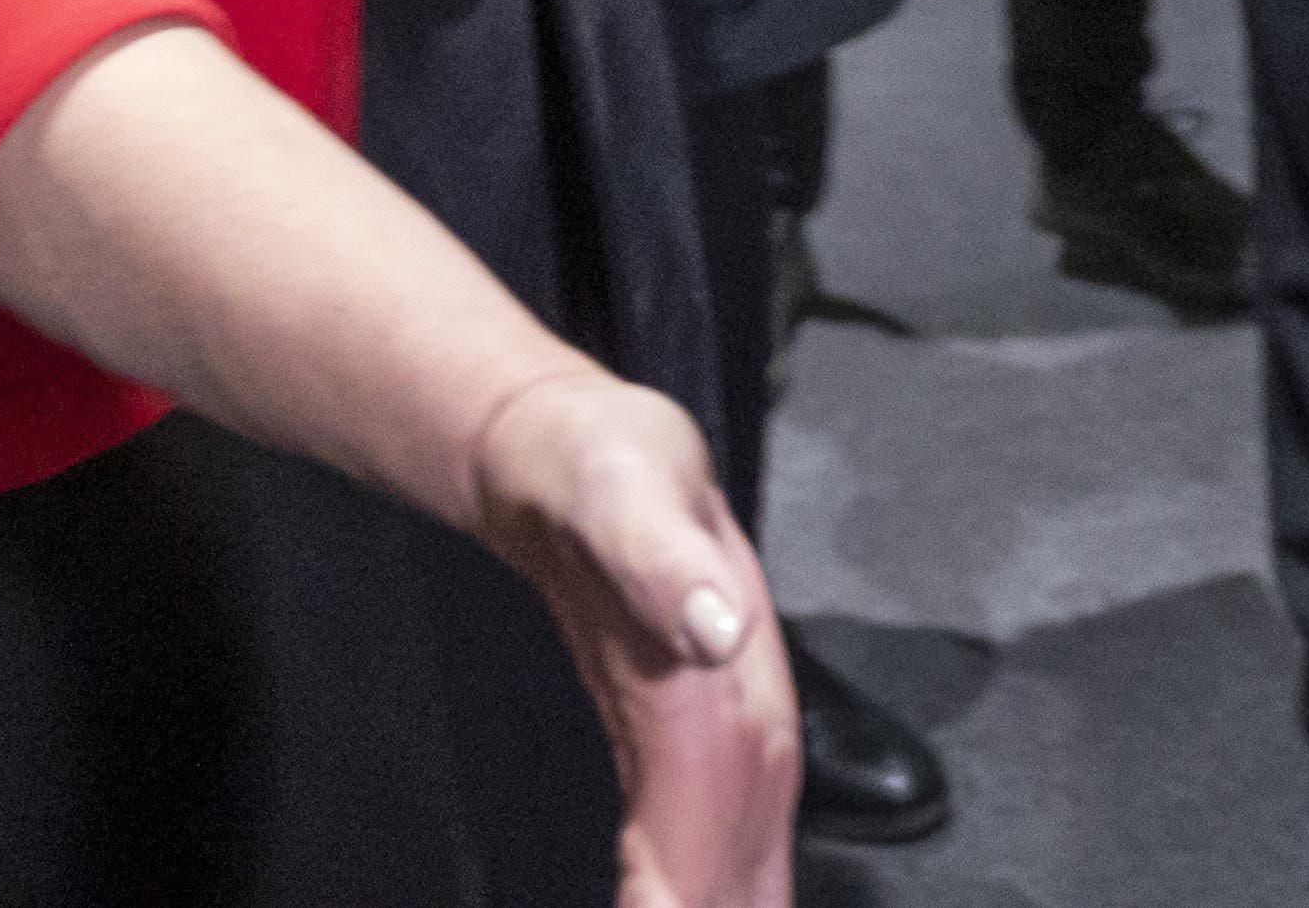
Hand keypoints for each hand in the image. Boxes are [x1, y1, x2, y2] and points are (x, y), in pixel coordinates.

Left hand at [466, 366, 798, 907]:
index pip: (728, 778)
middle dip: (729, 896)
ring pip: (729, 838)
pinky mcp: (666, 735)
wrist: (564, 447)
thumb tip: (718, 629)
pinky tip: (665, 903)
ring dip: (721, 891)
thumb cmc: (596, 456)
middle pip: (744, 830)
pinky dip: (685, 880)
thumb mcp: (622, 484)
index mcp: (726, 651)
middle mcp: (729, 698)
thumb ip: (661, 554)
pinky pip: (688, 829)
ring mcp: (703, 720)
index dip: (705, 864)